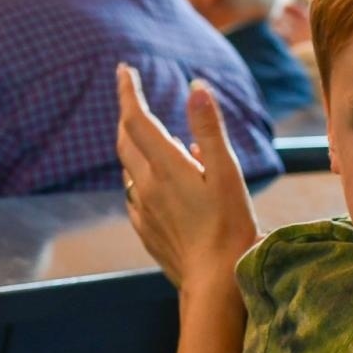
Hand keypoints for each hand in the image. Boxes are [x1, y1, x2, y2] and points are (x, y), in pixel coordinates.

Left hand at [115, 64, 261, 290]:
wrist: (213, 283)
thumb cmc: (229, 227)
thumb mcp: (226, 173)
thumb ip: (208, 129)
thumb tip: (195, 87)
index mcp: (165, 167)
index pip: (136, 119)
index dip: (128, 92)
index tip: (123, 69)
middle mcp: (146, 186)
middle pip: (126, 140)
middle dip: (127, 114)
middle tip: (132, 95)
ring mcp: (142, 210)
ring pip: (129, 168)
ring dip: (135, 146)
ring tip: (151, 135)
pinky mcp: (145, 230)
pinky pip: (135, 194)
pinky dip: (143, 176)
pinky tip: (160, 182)